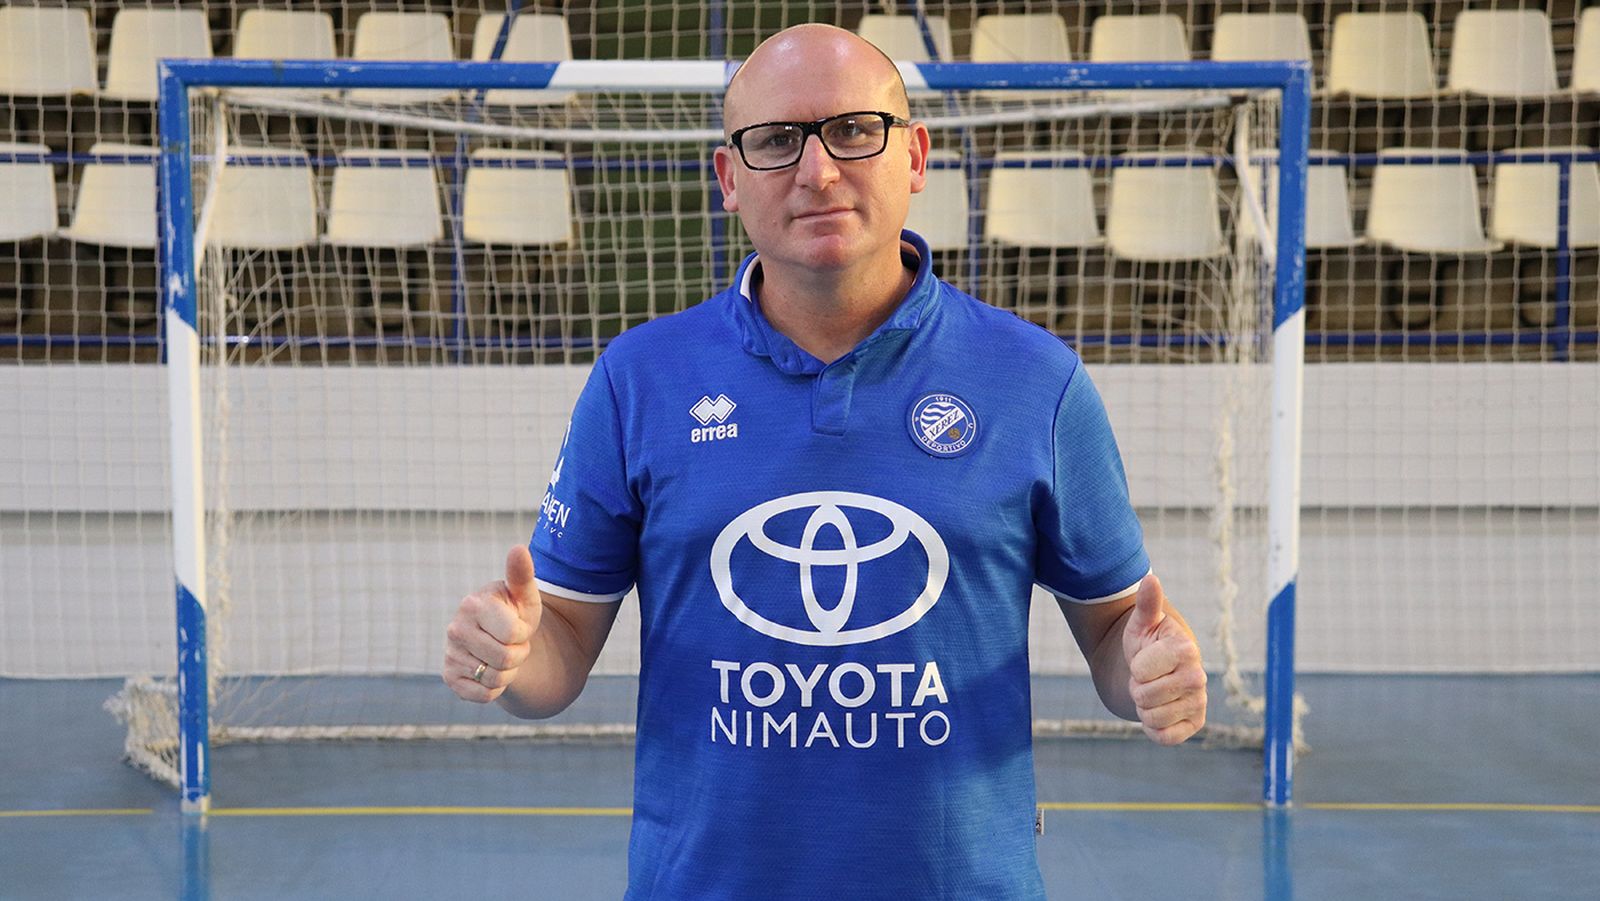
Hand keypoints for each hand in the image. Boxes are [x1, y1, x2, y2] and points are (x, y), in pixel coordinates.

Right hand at [444, 546, 542, 702]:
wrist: (503, 640)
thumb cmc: (516, 612)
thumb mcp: (525, 596)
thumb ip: (522, 574)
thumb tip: (518, 548)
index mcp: (473, 604)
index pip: (512, 634)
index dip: (524, 634)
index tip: (519, 626)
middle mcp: (455, 628)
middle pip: (505, 658)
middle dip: (518, 654)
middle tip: (512, 642)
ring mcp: (450, 653)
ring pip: (496, 678)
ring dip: (509, 671)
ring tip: (503, 654)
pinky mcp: (450, 677)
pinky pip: (484, 695)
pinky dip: (496, 688)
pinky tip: (490, 670)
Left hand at [1121, 573, 1206, 744]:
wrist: (1153, 671)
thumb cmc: (1146, 643)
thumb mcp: (1142, 623)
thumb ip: (1148, 603)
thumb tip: (1151, 579)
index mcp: (1186, 649)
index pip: (1142, 670)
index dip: (1135, 667)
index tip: (1143, 660)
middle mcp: (1198, 677)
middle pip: (1147, 696)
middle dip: (1137, 689)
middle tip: (1145, 679)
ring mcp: (1199, 702)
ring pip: (1153, 717)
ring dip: (1143, 708)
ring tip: (1151, 692)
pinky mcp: (1196, 724)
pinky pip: (1165, 737)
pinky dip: (1153, 729)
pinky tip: (1158, 712)